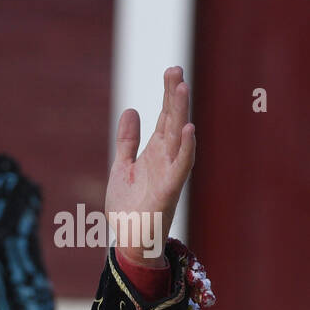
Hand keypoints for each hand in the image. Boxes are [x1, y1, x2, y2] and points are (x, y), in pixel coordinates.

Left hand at [105, 67, 195, 265]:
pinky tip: (187, 129)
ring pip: (178, 138)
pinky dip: (185, 148)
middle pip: (173, 120)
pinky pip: (181, 166)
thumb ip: (127, 140)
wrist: (128, 240)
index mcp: (156, 152)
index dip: (168, 94)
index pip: (165, 117)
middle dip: (174, 96)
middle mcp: (166, 159)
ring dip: (180, 113)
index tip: (171, 70)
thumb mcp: (123, 167)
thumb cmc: (129, 206)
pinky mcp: (169, 190)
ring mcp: (169, 173)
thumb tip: (131, 109)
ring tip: (181, 88)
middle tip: (175, 69)